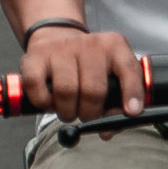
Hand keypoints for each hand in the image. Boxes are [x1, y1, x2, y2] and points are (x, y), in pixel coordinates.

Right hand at [20, 25, 144, 123]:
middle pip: (93, 90)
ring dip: (67, 112)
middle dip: (90, 113)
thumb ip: (117, 104)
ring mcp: (61, 48)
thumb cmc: (88, 66)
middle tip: (86, 115)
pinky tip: (49, 102)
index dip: (132, 93)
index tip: (131, 112)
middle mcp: (89, 44)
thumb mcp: (111, 76)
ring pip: (66, 91)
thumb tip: (107, 131)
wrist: (57, 37)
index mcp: (114, 46)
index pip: (128, 70)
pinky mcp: (35, 56)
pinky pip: (37, 87)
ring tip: (68, 109)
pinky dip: (43, 103)